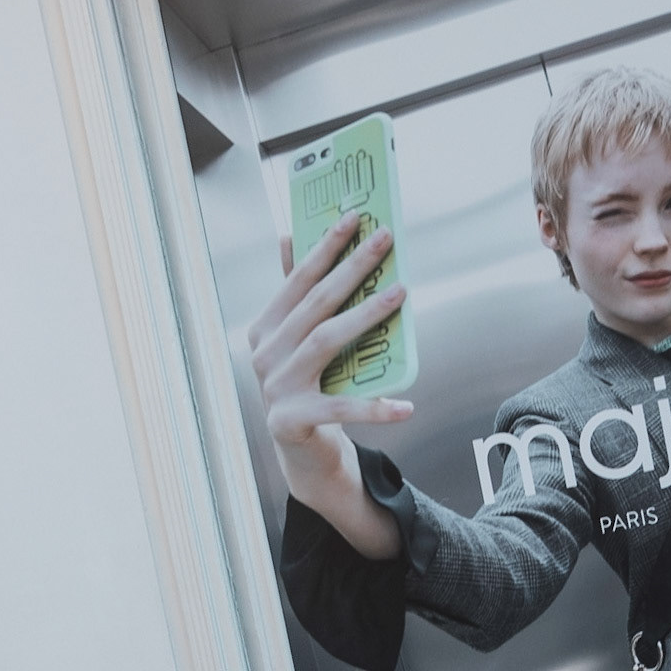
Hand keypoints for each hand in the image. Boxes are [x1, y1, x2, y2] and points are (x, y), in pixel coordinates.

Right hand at [247, 217, 411, 553]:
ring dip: (365, 315)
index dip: (325, 247)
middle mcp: (265, 355)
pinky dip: (373, 408)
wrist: (302, 452)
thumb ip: (295, 295)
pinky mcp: (293, 421)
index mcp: (265, 329)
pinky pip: (340, 408)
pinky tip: (405, 406)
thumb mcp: (298, 341)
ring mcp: (276, 388)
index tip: (354, 218)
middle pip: (315, 304)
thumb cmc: (307, 388)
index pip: (298, 280)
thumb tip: (289, 237)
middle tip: (385, 240)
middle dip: (352, 268)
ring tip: (400, 293)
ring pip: (326, 342)